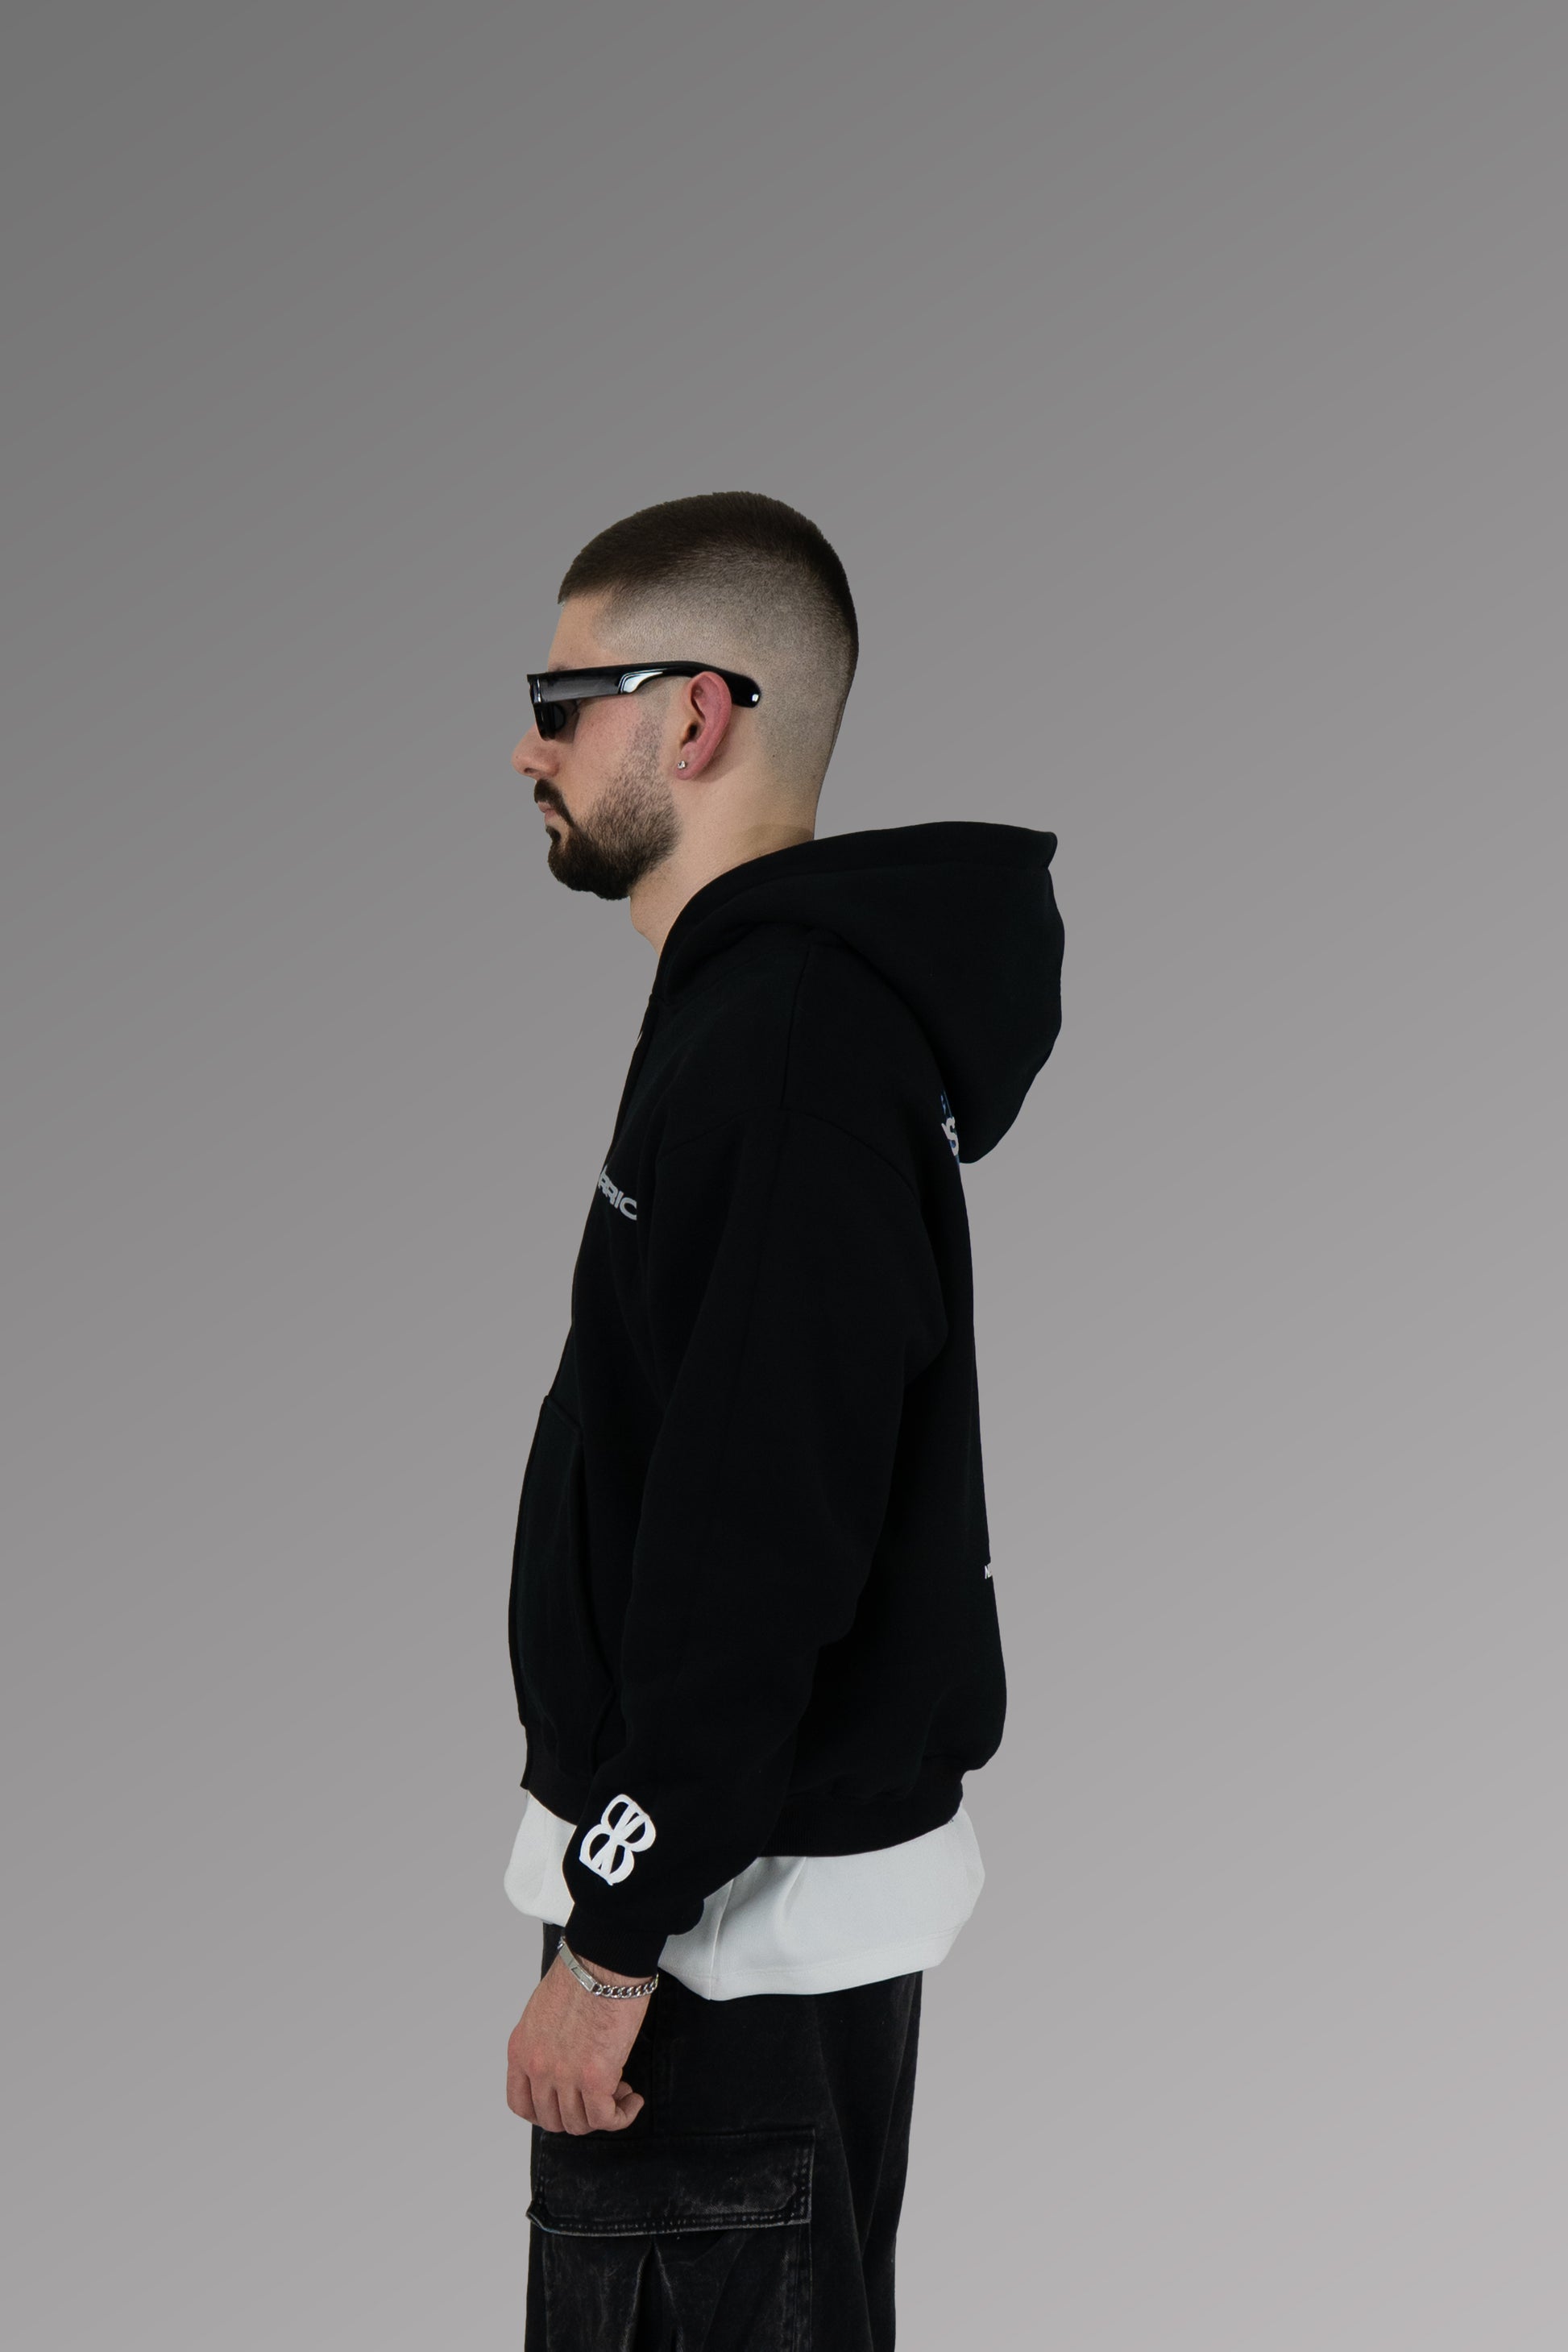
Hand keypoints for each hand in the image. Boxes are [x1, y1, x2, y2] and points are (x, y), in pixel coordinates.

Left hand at [507, 1947, 651, 2133]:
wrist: (604, 1959)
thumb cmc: (583, 1972)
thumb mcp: (544, 2011)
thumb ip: (546, 2042)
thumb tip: (564, 2059)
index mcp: (521, 2049)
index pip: (520, 2104)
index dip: (545, 2112)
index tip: (565, 2104)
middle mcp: (537, 2067)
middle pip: (552, 2119)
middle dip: (578, 2113)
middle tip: (599, 2094)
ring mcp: (564, 2075)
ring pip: (579, 2123)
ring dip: (603, 2113)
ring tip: (621, 2091)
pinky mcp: (595, 2077)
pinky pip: (606, 2118)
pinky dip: (622, 2115)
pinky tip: (633, 2100)